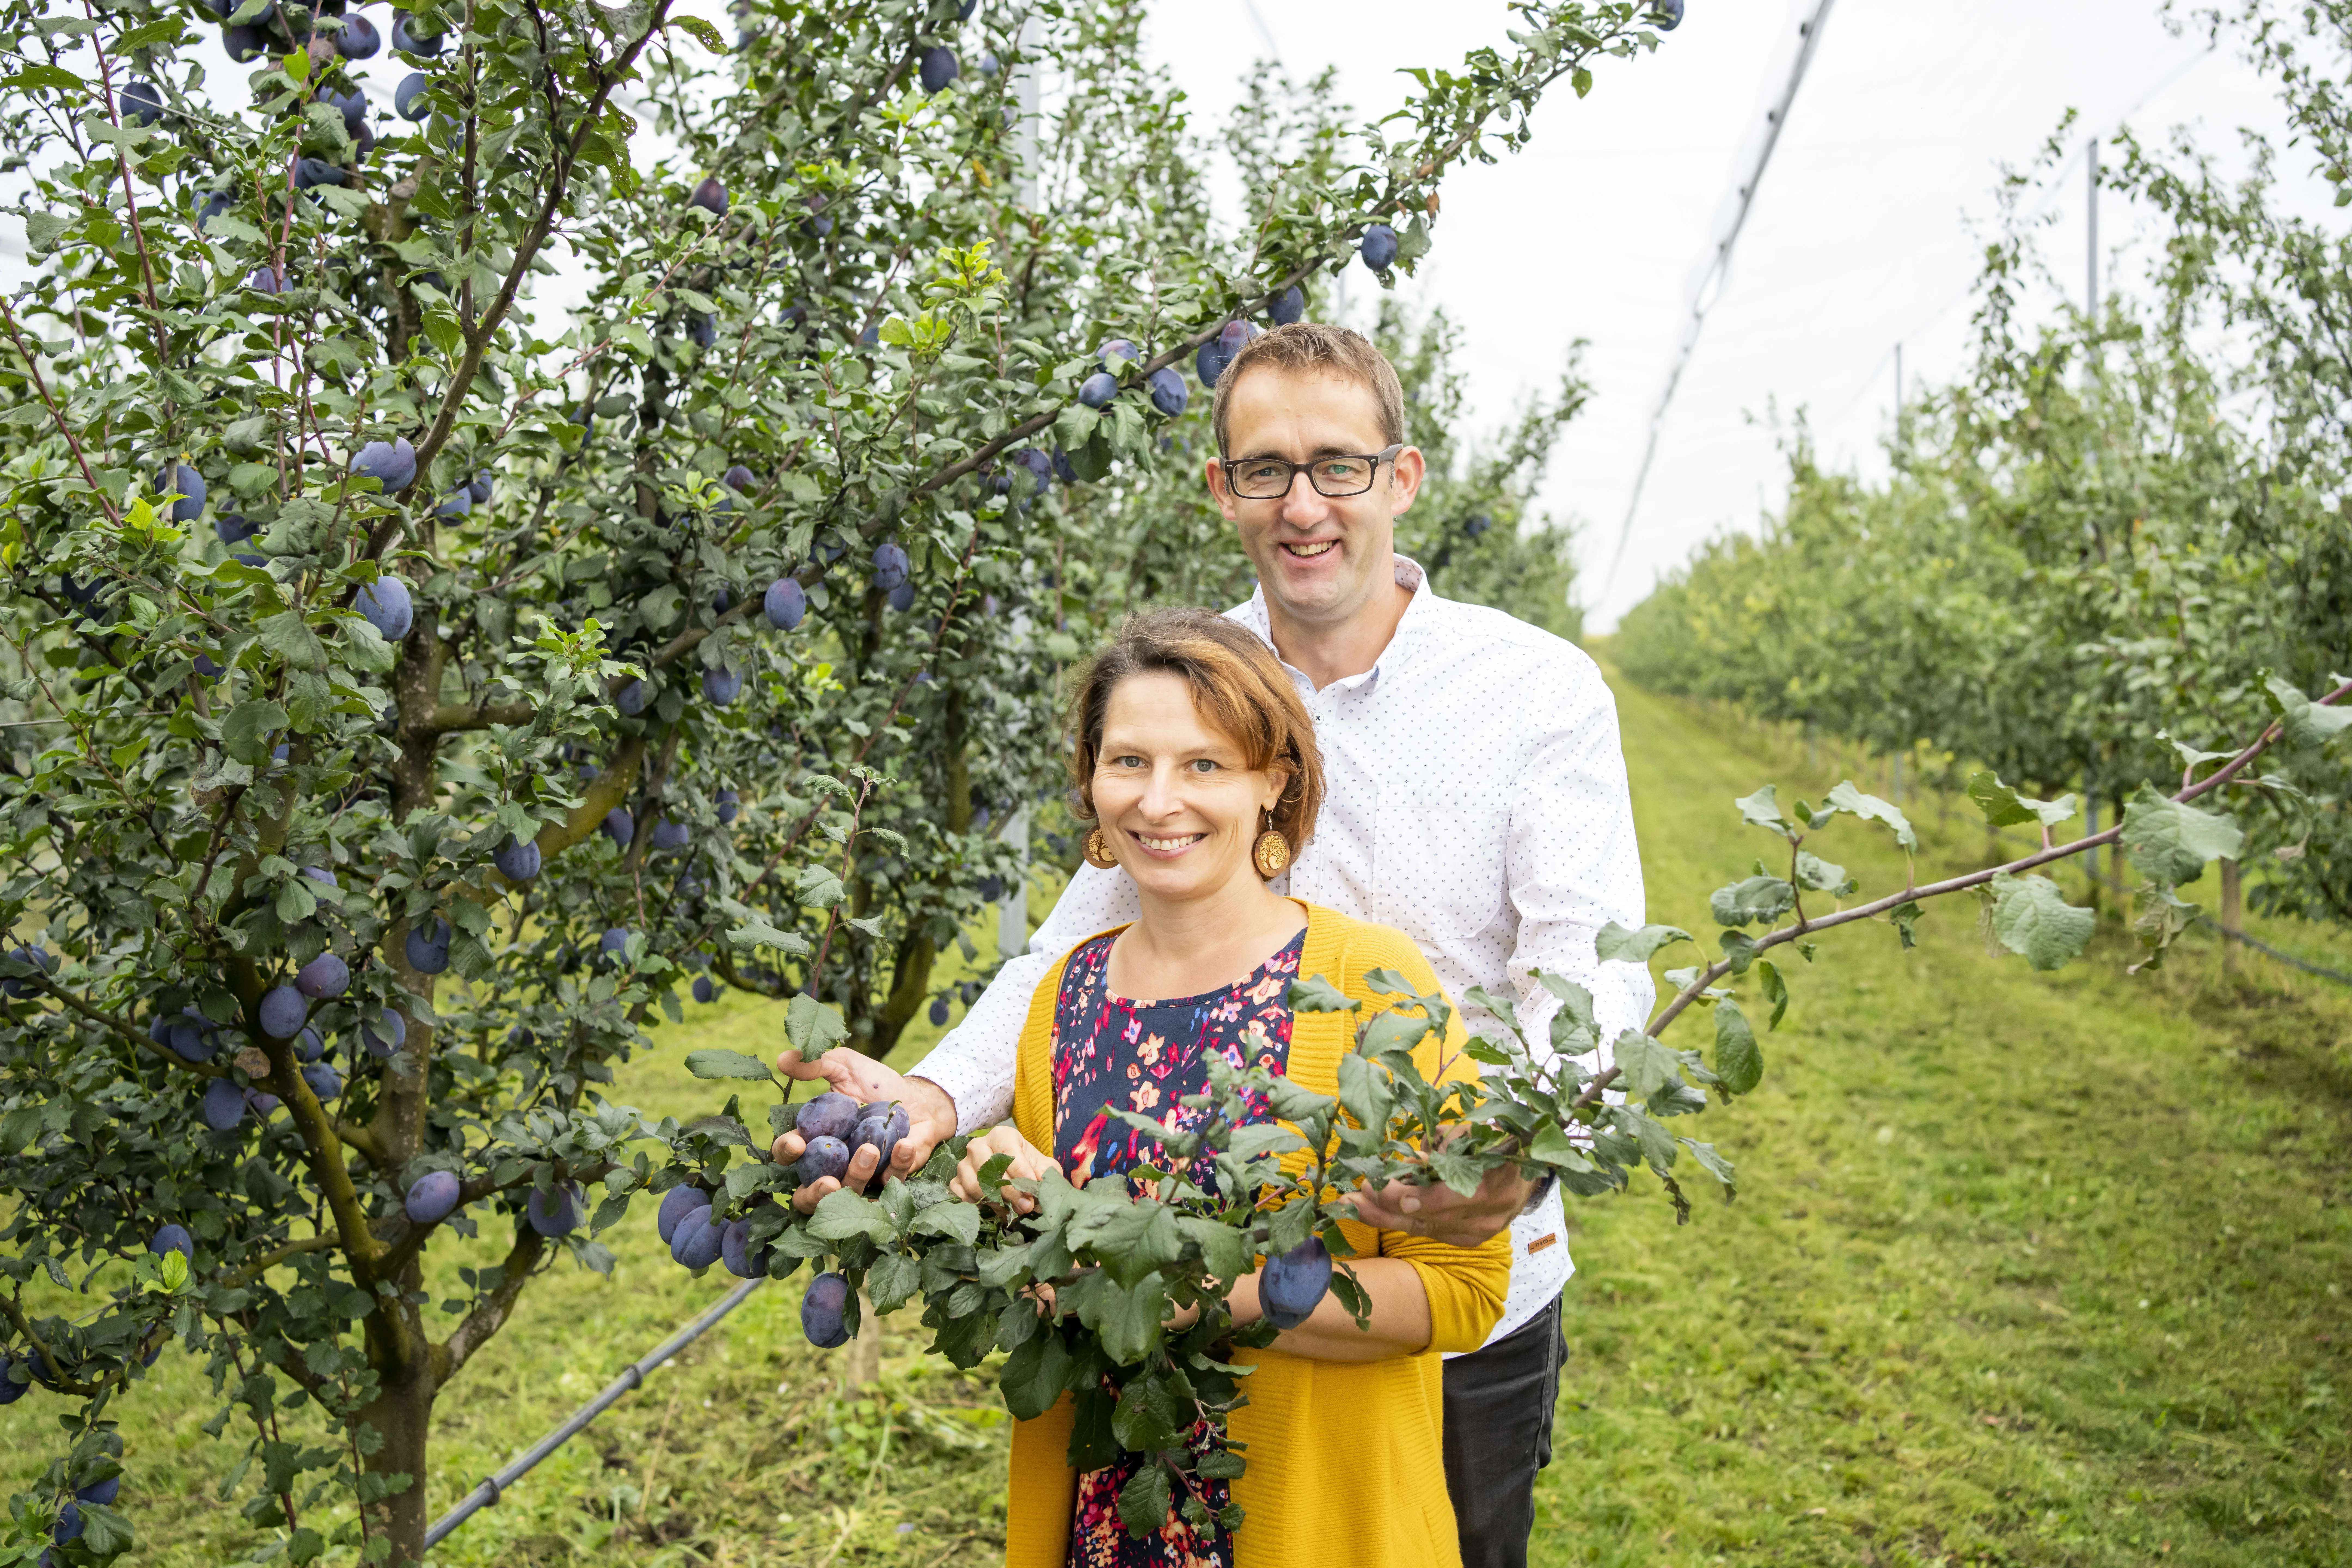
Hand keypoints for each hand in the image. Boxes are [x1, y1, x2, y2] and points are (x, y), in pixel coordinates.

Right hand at [769, 1048, 957, 1213]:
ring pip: (850, 1192)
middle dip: (814, 1194)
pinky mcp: (892, 1177)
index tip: (797, 1143)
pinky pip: (891, 1181)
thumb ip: (816, 1064)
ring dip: (858, 1173)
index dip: (786, 1152)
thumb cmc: (875, 1084)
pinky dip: (897, 1164)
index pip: (789, 1154)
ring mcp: (863, 1175)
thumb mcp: (845, 1066)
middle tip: (827, 1183)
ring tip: (869, 1149)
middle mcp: (834, 1165)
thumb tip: (782, 1058)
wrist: (919, 1097)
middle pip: (809, 1196)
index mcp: (815, 1140)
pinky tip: (904, 1144)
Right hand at [948, 1125, 1064, 1214]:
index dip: (1020, 1171)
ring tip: (1012, 1207)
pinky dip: (977, 1204)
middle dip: (1009, 1190)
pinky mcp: (956, 1181)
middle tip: (1026, 1204)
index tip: (1032, 1185)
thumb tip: (1040, 1182)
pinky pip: (960, 1194)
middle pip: (988, 1169)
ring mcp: (964, 1164)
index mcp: (1001, 1136)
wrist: (1013, 1172)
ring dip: (995, 1200)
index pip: (1007, 1152)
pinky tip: (993, 1206)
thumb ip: (1046, 1172)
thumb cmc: (1027, 1166)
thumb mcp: (1042, 1165)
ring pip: (974, 1184)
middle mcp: (978, 1146)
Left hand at [1347, 1163, 1536, 1248]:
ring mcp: (1480, 1231)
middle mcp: (1490, 1212)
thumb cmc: (1494, 1144)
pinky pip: (1430, 1232)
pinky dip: (1403, 1222)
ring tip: (1356, 1205)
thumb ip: (1442, 1148)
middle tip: (1357, 1197)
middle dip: (1390, 1208)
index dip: (1417, 1195)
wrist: (1523, 1177)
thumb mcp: (1471, 1135)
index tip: (1383, 1187)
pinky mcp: (1469, 1240)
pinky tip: (1376, 1213)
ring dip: (1388, 1217)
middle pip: (1433, 1217)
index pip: (1453, 1195)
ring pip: (1427, 1228)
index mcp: (1497, 1177)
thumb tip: (1407, 1161)